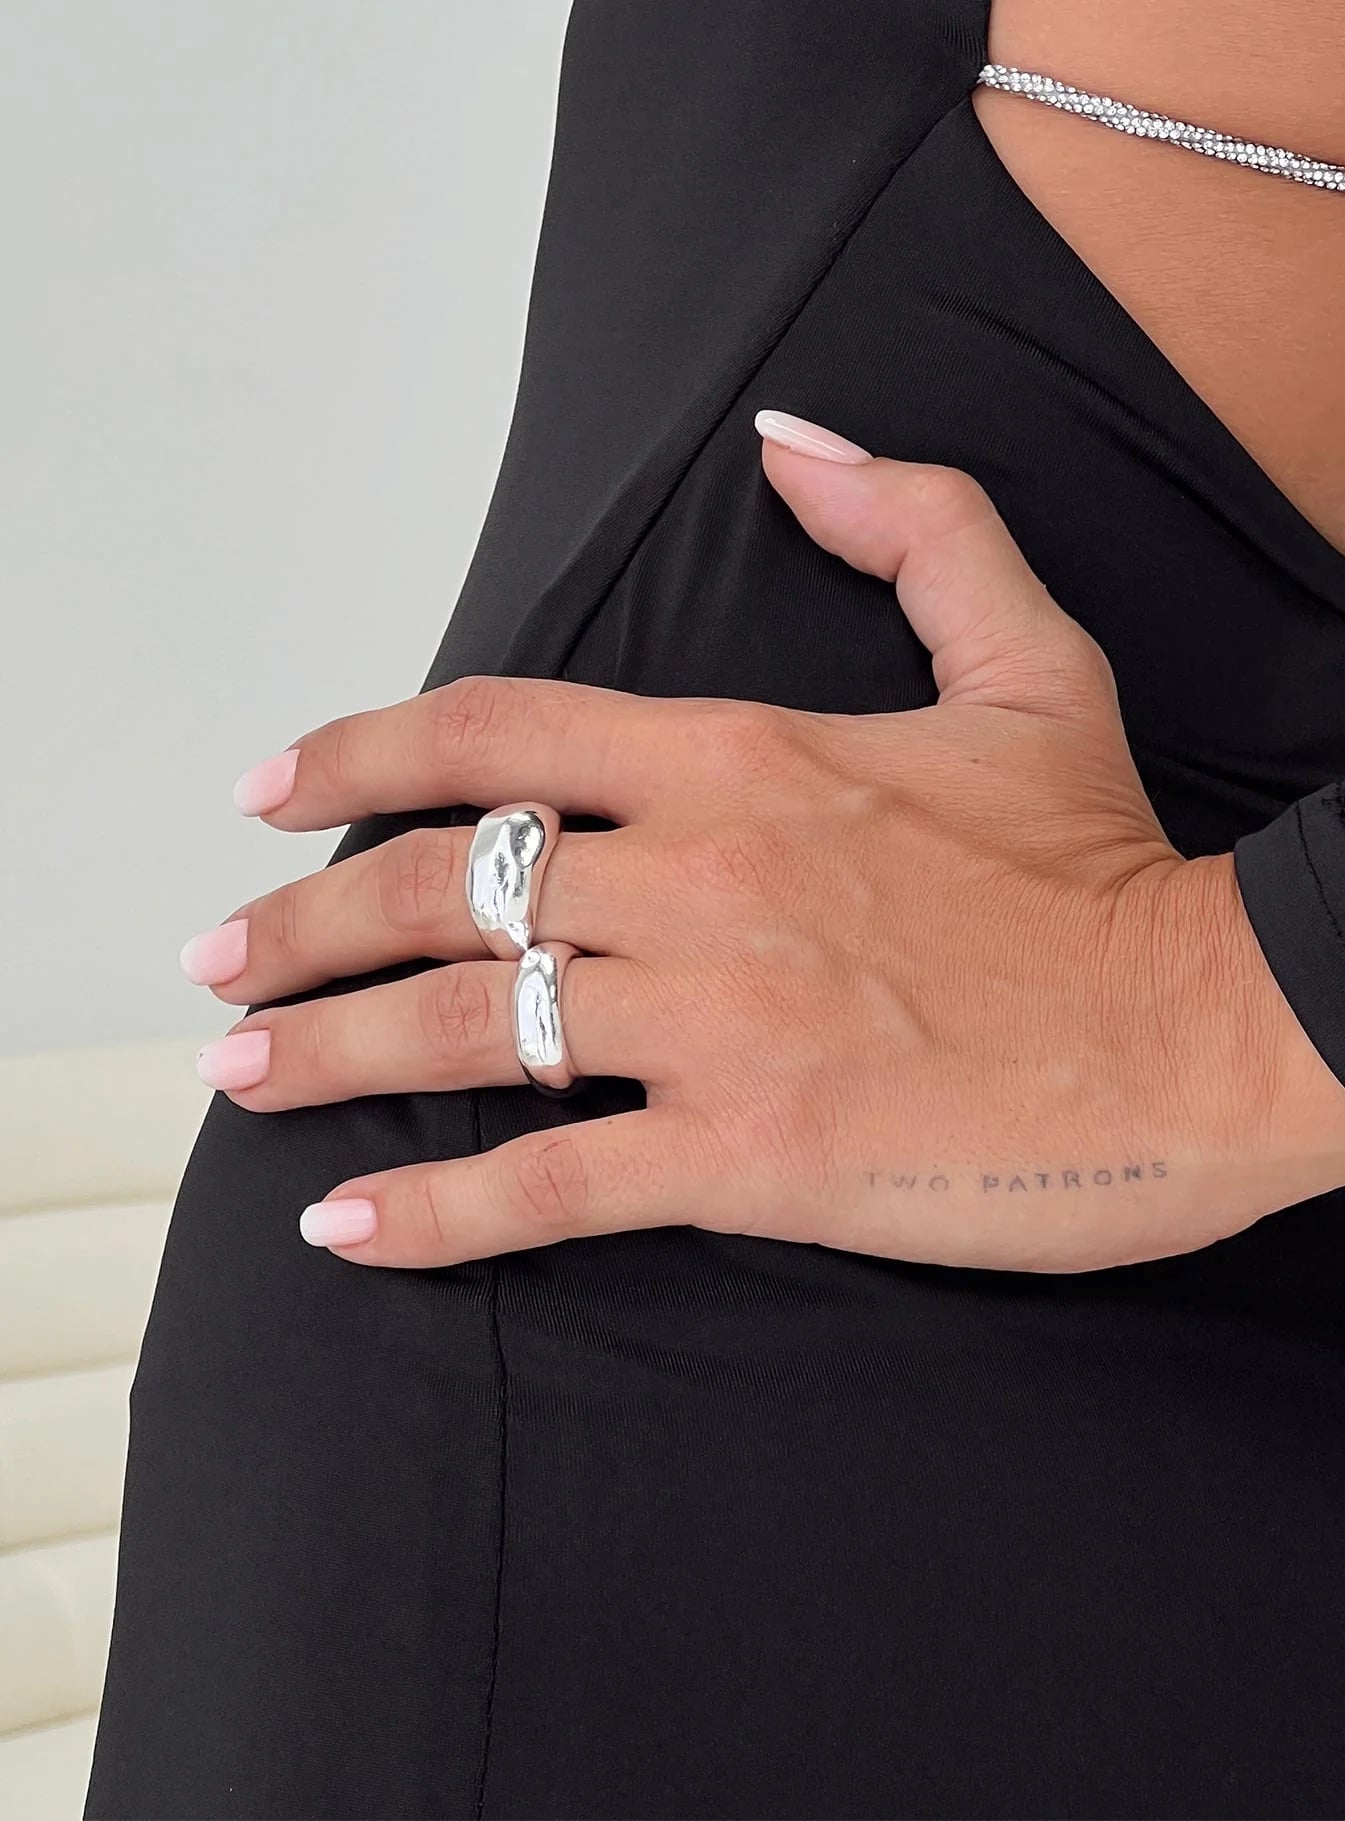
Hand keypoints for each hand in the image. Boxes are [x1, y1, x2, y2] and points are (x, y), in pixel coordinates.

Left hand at [182, 416, 1344, 1270]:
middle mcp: (706, 875)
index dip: (359, 757)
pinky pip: (553, 1182)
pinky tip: (348, 1226)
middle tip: (220, 964)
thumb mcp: (1032, 660)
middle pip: (442, 885)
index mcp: (749, 757)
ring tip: (240, 1073)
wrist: (1218, 1031)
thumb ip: (914, 526)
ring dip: (331, 1050)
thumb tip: (796, 443)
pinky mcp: (754, 1153)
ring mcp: (722, 1018)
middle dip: (303, 923)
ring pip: (470, 1024)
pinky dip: (437, 1212)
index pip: (498, 732)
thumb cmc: (1111, 868)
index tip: (270, 795)